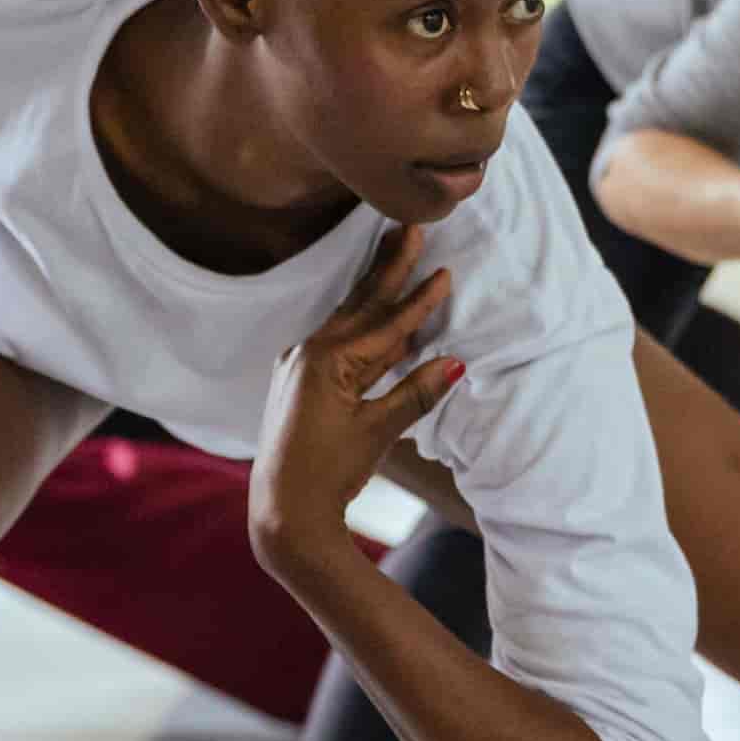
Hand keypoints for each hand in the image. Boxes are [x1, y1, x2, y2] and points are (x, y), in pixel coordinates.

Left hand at [253, 227, 461, 567]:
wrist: (283, 513)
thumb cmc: (328, 475)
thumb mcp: (377, 433)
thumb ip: (415, 394)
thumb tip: (456, 362)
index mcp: (327, 362)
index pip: (386, 325)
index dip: (419, 300)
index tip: (444, 270)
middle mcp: (308, 355)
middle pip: (360, 305)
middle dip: (388, 267)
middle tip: (408, 227)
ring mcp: (298, 366)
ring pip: (347, 320)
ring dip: (373, 290)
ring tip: (392, 252)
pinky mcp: (297, 382)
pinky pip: (336, 342)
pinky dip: (360, 325)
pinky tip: (373, 312)